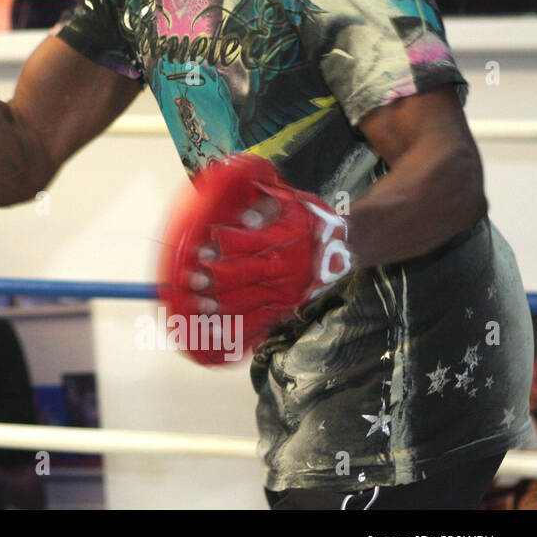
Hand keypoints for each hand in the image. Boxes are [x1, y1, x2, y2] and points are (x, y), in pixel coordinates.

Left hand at [158, 153, 353, 364]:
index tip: (199, 251)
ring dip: (219, 308)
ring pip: (246, 303)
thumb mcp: (290, 202)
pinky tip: (216, 335)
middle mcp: (283, 268)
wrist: (344, 248)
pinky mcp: (285, 308)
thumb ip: (264, 206)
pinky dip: (237, 331)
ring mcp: (284, 292)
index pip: (245, 244)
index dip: (220, 248)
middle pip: (241, 277)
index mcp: (282, 238)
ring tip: (197, 309)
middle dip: (213, 281)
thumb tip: (243, 218)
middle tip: (192, 282)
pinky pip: (259, 323)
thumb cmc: (308, 219)